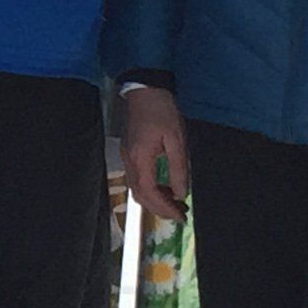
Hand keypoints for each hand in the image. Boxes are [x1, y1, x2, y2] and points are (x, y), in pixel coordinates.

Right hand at [121, 84, 190, 223]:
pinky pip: (136, 179)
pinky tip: (164, 187)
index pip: (149, 193)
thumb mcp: (176, 140)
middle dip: (159, 209)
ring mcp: (127, 157)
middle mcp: (130, 161)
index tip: (180, 216)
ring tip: (175, 202)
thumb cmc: (162, 112)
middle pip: (140, 195)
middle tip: (179, 214)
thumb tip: (180, 192)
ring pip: (136, 189)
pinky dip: (150, 189)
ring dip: (154, 200)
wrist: (145, 91)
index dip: (164, 208)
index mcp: (141, 158)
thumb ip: (179, 168)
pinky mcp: (128, 153)